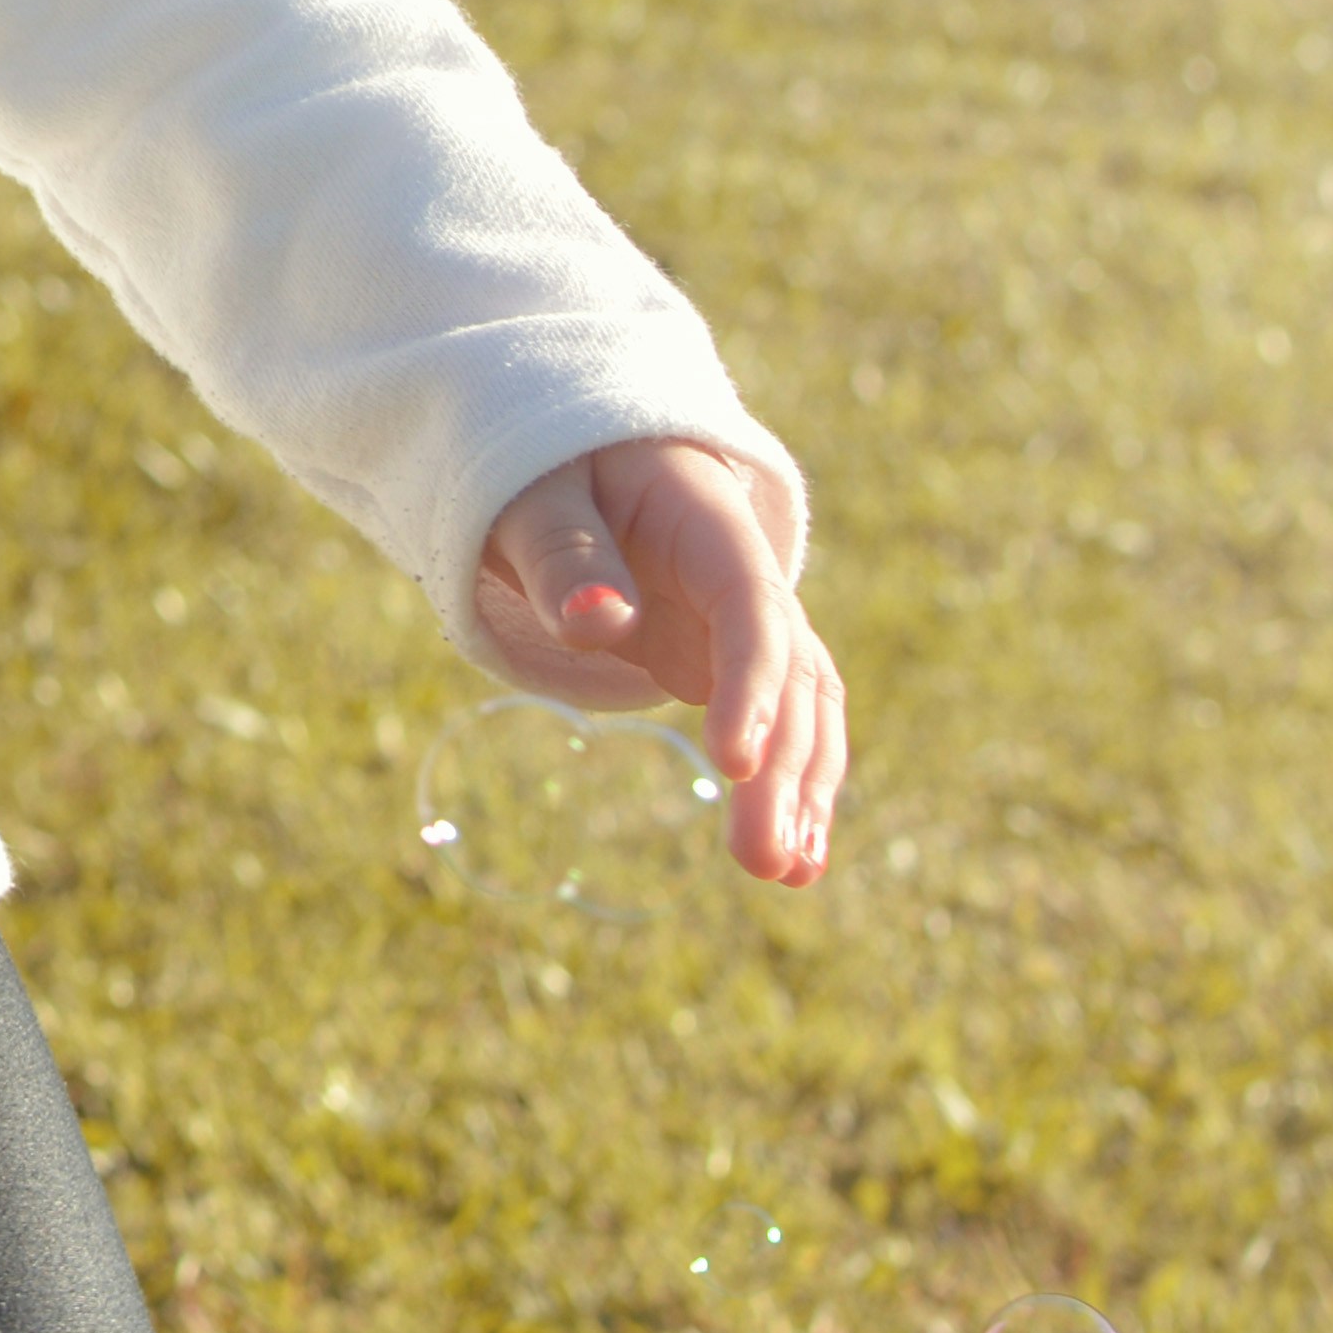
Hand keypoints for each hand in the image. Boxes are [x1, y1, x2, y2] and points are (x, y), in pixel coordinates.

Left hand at [469, 439, 840, 887]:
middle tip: (761, 860)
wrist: (579, 458)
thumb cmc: (547, 468)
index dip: (750, 686)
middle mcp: (747, 578)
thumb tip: (598, 624)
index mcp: (709, 523)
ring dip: (798, 791)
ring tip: (788, 875)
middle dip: (782, 767)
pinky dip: (787, 786)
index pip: (750, 611)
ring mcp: (745, 624)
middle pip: (787, 674)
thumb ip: (562, 554)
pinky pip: (777, 726)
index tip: (733, 762)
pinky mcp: (730, 663)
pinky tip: (795, 860)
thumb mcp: (534, 495)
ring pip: (798, 709)